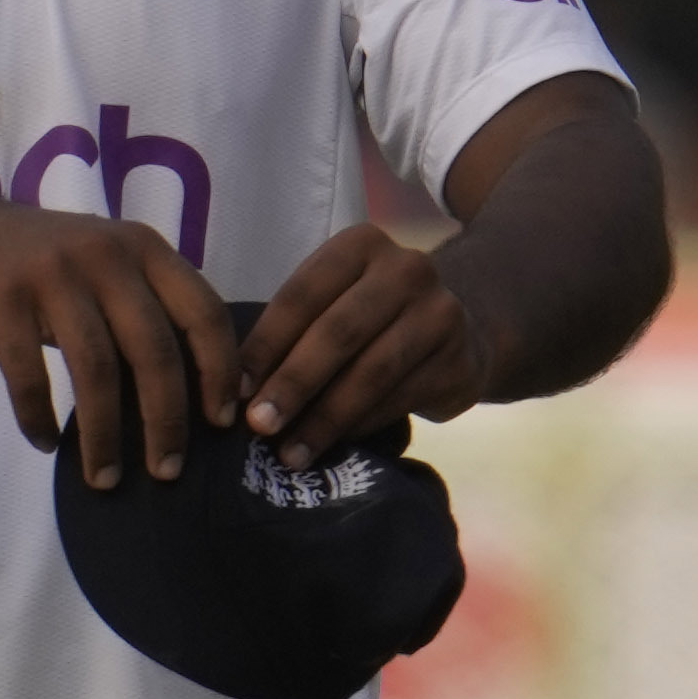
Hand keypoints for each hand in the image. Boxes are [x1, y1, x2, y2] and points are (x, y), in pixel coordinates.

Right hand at [0, 181, 243, 489]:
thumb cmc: (36, 260)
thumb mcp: (102, 264)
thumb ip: (142, 307)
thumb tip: (188, 390)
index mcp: (142, 248)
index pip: (204, 312)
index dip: (220, 371)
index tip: (221, 422)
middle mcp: (104, 254)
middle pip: (154, 349)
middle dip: (166, 420)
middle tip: (168, 470)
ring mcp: (51, 273)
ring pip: (95, 369)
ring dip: (103, 436)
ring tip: (106, 477)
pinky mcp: (0, 297)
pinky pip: (28, 374)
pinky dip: (39, 418)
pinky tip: (46, 442)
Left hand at [236, 222, 497, 450]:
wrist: (462, 330)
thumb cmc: (373, 318)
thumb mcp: (334, 304)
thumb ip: (293, 333)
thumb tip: (239, 393)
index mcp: (361, 245)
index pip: (302, 296)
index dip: (265, 346)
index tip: (235, 391)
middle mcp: (407, 269)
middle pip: (337, 333)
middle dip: (293, 384)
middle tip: (259, 425)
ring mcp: (441, 313)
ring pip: (371, 373)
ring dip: (324, 419)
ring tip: (291, 453)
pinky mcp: (460, 359)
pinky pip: (399, 399)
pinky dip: (359, 427)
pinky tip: (332, 447)